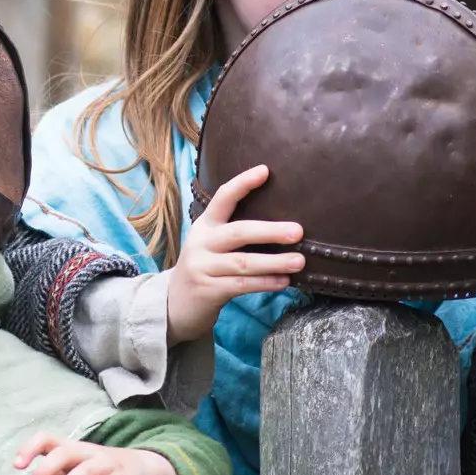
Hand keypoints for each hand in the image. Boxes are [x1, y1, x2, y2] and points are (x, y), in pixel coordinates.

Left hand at [13, 432, 180, 474]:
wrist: (138, 471)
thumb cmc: (96, 474)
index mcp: (70, 449)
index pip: (46, 439)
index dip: (30, 448)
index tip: (17, 466)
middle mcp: (86, 453)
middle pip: (65, 453)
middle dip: (46, 469)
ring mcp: (105, 464)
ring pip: (86, 470)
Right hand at [165, 164, 303, 345]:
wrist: (175, 304)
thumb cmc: (205, 269)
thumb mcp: (211, 244)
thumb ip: (235, 233)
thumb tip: (282, 225)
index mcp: (204, 226)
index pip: (222, 198)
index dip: (242, 184)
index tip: (265, 171)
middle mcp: (201, 243)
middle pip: (238, 232)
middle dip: (269, 231)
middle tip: (298, 231)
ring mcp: (203, 267)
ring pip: (243, 263)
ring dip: (274, 262)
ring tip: (299, 261)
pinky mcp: (208, 291)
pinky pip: (242, 285)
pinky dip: (265, 283)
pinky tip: (283, 282)